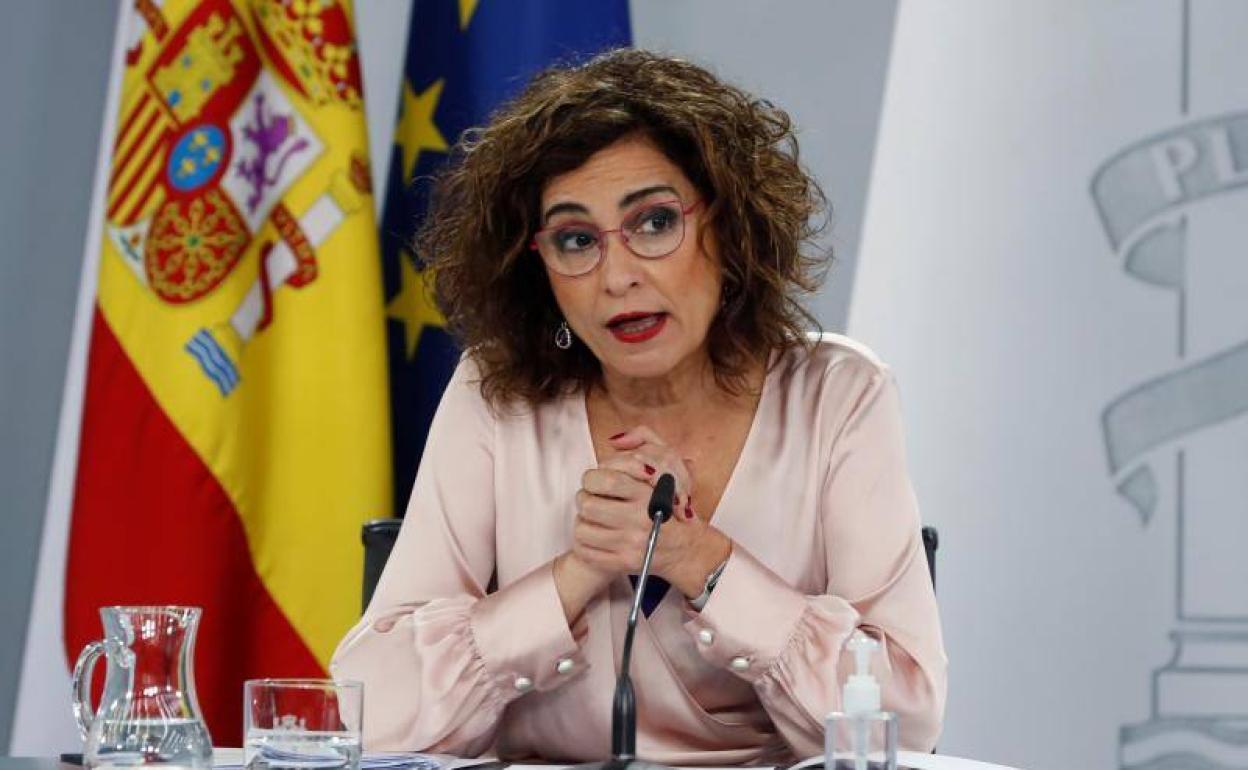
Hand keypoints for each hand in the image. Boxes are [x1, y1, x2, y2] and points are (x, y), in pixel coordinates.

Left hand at [571, 426, 730, 597]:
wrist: (687, 550)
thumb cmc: (672, 509)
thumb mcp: (670, 468)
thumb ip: (645, 442)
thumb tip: (614, 440)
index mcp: (648, 496)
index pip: (607, 480)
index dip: (593, 478)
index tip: (594, 481)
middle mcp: (638, 521)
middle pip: (589, 504)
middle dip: (584, 499)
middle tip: (590, 499)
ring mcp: (629, 545)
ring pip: (582, 528)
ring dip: (582, 521)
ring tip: (592, 518)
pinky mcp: (622, 564)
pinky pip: (586, 551)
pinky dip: (583, 543)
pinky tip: (594, 536)